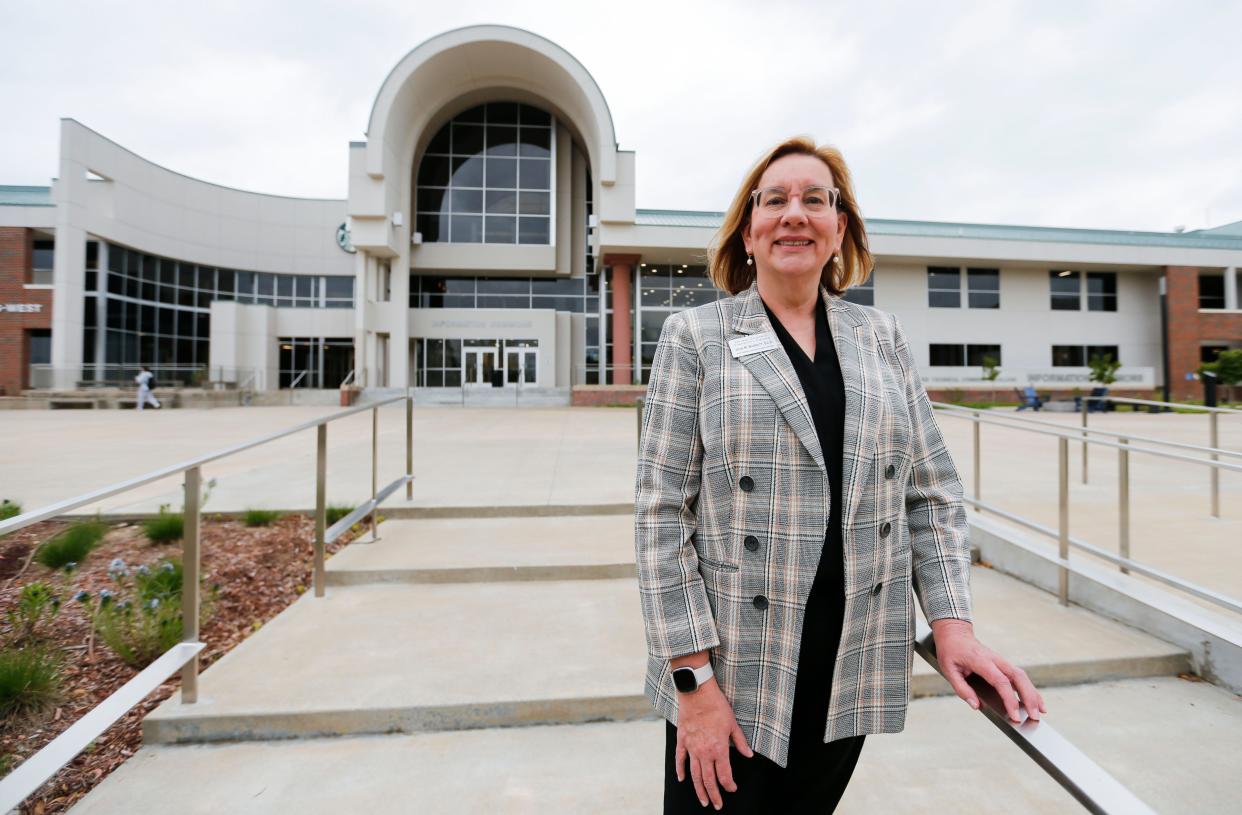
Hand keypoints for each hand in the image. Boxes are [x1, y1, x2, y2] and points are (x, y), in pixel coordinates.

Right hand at [675, 678, 752, 809]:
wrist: (697, 692)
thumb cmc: (717, 706)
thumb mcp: (733, 724)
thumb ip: (740, 742)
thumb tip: (749, 754)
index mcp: (719, 749)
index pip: (724, 775)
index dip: (729, 785)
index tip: (732, 789)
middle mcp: (704, 752)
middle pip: (708, 780)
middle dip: (714, 794)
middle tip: (717, 805)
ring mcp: (691, 747)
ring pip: (695, 774)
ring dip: (699, 789)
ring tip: (703, 800)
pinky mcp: (682, 740)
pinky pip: (680, 760)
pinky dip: (681, 771)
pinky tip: (682, 779)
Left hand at [931, 618, 1046, 723]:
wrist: (954, 633)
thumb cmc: (950, 651)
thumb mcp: (948, 670)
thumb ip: (962, 689)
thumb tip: (976, 705)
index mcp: (981, 661)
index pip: (1000, 682)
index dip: (1010, 699)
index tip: (1015, 716)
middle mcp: (995, 660)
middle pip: (1018, 677)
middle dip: (1029, 697)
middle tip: (1035, 716)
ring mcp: (1000, 661)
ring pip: (1022, 676)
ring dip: (1033, 693)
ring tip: (1040, 711)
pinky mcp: (1002, 664)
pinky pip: (1019, 676)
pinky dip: (1028, 688)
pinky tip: (1035, 701)